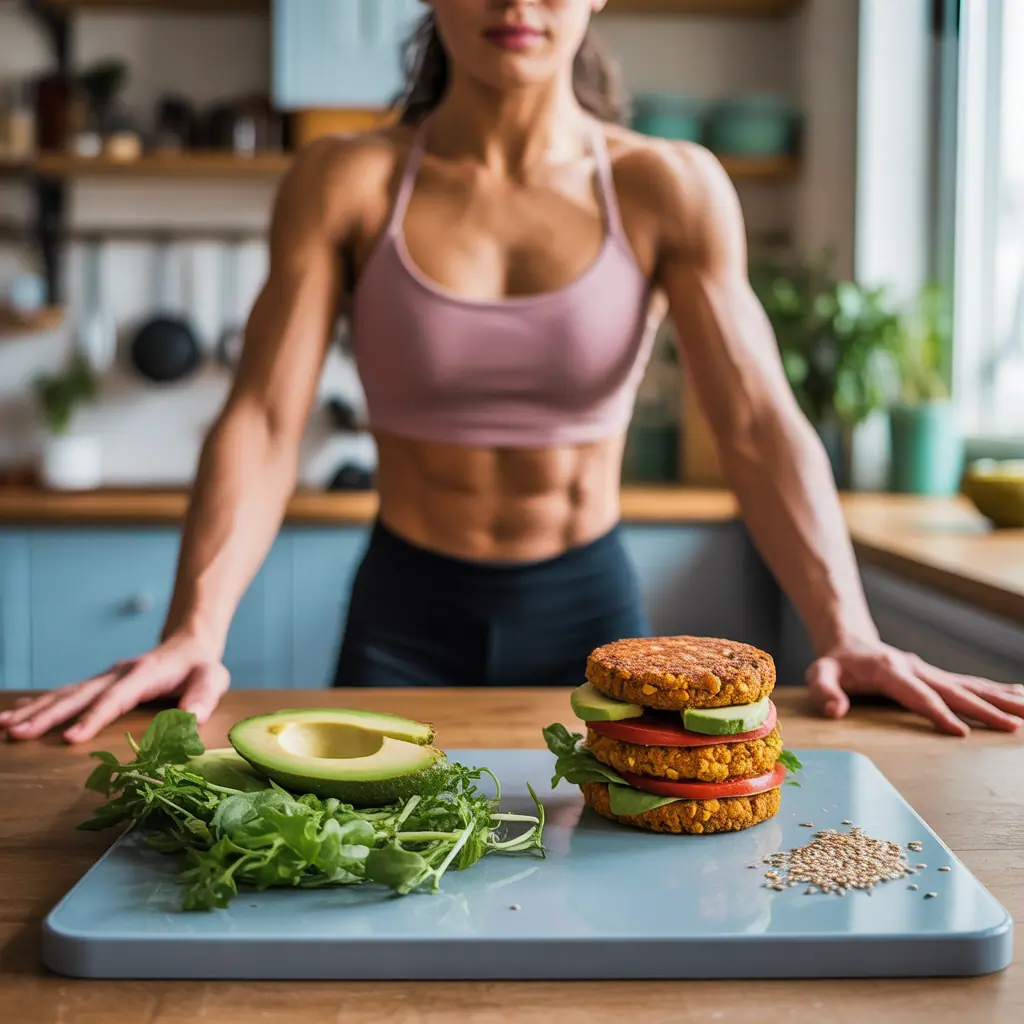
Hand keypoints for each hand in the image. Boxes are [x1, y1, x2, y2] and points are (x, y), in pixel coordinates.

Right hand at [0, 632, 229, 743]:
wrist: (189, 644)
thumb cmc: (201, 667)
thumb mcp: (212, 679)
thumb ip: (203, 697)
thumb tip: (192, 719)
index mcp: (143, 674)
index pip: (115, 698)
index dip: (93, 718)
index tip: (70, 739)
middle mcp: (118, 674)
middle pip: (79, 695)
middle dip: (48, 715)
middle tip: (18, 734)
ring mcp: (106, 677)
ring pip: (66, 693)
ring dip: (35, 710)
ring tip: (4, 727)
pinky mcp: (100, 683)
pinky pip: (66, 693)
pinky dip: (39, 703)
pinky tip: (14, 713)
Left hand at [806, 637, 1023, 735]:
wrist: (849, 641)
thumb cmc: (835, 663)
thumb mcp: (818, 673)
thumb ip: (824, 690)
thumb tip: (835, 710)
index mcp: (890, 670)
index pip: (917, 695)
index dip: (938, 713)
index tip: (961, 733)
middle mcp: (916, 668)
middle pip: (954, 691)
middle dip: (984, 710)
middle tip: (1013, 726)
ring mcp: (929, 672)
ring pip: (970, 686)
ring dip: (1001, 699)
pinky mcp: (936, 676)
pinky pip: (970, 684)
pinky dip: (997, 690)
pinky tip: (1021, 697)